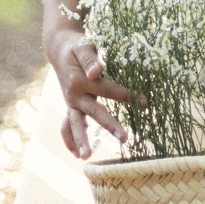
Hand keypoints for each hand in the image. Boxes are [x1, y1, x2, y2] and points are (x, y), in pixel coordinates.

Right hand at [47, 24, 134, 160]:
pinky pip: (66, 126)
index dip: (126, 95)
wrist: (59, 49)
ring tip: (86, 157)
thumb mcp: (82, 46)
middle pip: (93, 112)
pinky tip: (76, 155)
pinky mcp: (70, 107)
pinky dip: (70, 140)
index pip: (107, 89)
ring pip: (75, 124)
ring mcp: (70, 103)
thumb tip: (96, 73)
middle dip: (109, 125)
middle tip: (124, 138)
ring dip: (80, 140)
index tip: (144, 101)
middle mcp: (73, 95)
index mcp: (79, 80)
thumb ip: (90, 59)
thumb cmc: (76, 46)